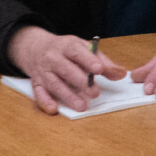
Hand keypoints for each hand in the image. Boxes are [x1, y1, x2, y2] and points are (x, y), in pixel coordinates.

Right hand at [7, 25, 124, 113]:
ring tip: (82, 106)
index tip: (99, 69)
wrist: (35, 47)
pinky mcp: (37, 83)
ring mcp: (44, 71)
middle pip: (66, 69)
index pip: (77, 52)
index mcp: (67, 46)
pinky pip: (38, 93)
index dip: (88, 60)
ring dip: (68, 96)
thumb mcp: (83, 49)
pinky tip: (54, 109)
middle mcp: (54, 58)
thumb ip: (102, 62)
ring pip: (54, 83)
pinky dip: (45, 101)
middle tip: (95, 93)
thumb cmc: (66, 50)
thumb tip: (120, 74)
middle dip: (81, 81)